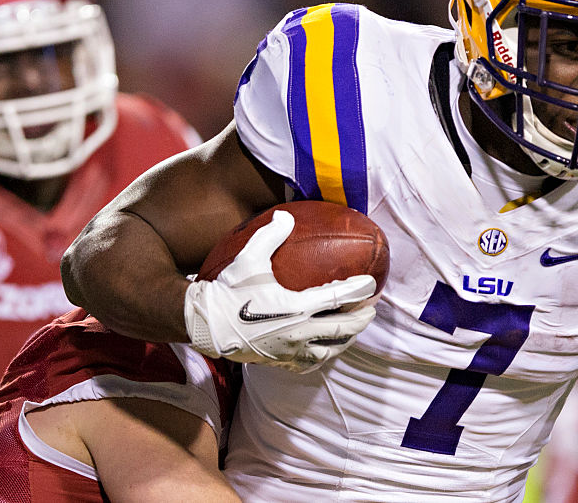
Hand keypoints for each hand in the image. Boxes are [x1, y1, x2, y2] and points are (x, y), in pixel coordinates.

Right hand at [184, 210, 376, 372]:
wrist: (205, 325)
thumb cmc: (228, 290)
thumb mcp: (249, 258)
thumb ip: (270, 235)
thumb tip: (286, 215)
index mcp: (296, 307)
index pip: (337, 298)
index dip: (358, 291)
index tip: (372, 284)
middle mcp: (299, 332)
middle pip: (343, 329)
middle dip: (362, 319)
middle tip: (371, 308)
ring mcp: (291, 351)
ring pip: (331, 350)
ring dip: (346, 339)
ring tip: (353, 330)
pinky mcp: (280, 362)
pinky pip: (311, 363)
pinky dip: (324, 355)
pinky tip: (325, 348)